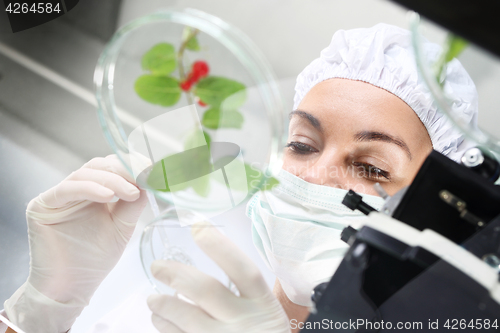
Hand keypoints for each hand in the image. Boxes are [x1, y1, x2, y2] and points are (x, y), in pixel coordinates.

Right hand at [4, 155, 147, 332]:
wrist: (72, 287)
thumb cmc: (95, 259)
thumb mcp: (122, 227)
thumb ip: (132, 204)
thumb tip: (148, 180)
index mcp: (94, 192)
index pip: (111, 167)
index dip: (130, 164)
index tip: (150, 169)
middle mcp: (75, 190)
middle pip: (99, 166)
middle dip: (123, 170)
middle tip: (143, 178)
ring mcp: (58, 196)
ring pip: (84, 173)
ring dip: (111, 180)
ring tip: (130, 192)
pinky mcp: (42, 205)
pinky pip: (67, 189)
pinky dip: (90, 188)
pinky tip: (109, 197)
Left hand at [147, 223, 290, 332]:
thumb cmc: (263, 332)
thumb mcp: (266, 310)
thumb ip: (244, 291)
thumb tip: (207, 262)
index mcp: (264, 303)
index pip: (244, 270)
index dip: (220, 247)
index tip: (198, 227)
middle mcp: (246, 320)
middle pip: (207, 291)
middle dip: (177, 274)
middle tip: (157, 266)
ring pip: (188, 318)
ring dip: (164, 305)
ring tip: (153, 299)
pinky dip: (166, 327)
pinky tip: (159, 320)